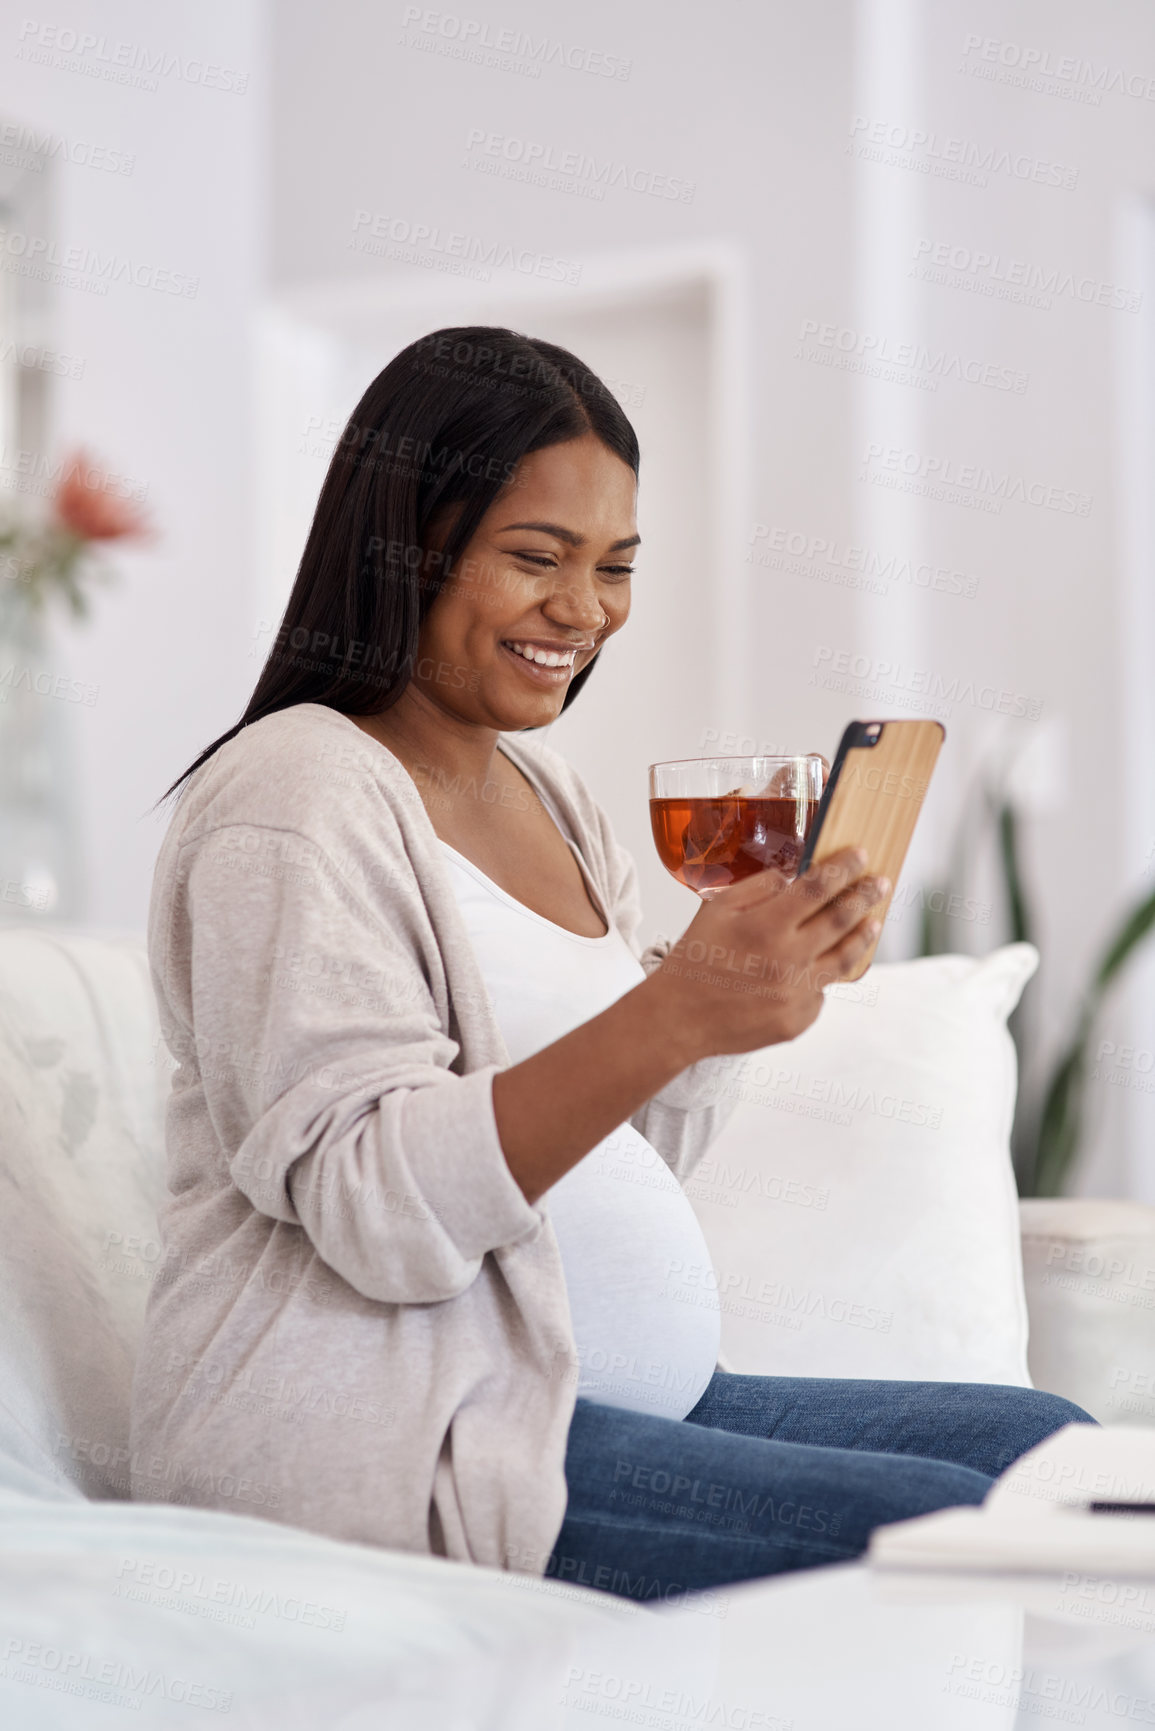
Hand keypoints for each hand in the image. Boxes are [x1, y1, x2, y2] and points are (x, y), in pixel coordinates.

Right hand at [650, 846, 886, 1059]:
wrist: (678, 1019)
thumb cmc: (694, 960)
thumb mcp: (716, 910)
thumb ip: (757, 889)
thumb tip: (792, 878)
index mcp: (764, 926)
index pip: (817, 887)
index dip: (843, 868)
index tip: (861, 856)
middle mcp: (786, 960)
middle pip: (840, 920)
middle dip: (865, 896)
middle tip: (881, 883)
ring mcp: (794, 994)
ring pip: (843, 960)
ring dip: (862, 937)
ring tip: (873, 923)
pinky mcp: (797, 1021)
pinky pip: (820, 993)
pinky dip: (820, 977)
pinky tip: (817, 968)